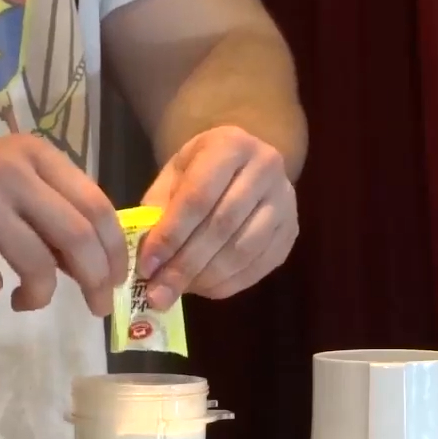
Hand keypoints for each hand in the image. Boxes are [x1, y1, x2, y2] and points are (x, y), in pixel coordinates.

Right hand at [0, 135, 126, 315]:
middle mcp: (12, 171)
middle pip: (78, 237)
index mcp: (35, 155)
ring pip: (39, 266)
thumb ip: (52, 215)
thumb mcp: (9, 185)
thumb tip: (100, 267)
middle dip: (96, 280)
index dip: (114, 249)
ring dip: (39, 295)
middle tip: (97, 307)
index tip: (118, 278)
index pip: (96, 204)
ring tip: (26, 299)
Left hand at [138, 126, 297, 305]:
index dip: (171, 235)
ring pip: (243, 251)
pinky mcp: (291, 232)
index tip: (146, 266)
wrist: (245, 163)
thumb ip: (159, 209)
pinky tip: (203, 288)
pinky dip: (227, 283)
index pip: (199, 197)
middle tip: (158, 293)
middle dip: (186, 264)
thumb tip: (148, 261)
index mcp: (232, 145)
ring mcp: (286, 202)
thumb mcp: (174, 174)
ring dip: (206, 277)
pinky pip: (258, 267)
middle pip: (222, 226)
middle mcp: (267, 169)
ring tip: (177, 291)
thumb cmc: (202, 169)